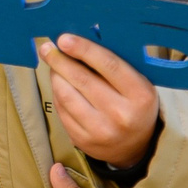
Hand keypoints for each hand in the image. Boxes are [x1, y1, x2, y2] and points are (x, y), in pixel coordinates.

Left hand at [37, 34, 160, 171]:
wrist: (135, 147)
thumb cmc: (135, 105)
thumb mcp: (138, 83)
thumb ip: (114, 64)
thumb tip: (80, 41)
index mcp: (140, 95)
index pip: (108, 65)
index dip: (83, 49)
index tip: (64, 39)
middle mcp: (121, 114)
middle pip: (82, 80)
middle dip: (60, 60)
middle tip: (47, 48)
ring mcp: (101, 130)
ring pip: (67, 96)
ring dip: (55, 76)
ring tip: (53, 65)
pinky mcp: (83, 141)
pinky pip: (62, 111)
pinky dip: (57, 95)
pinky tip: (58, 85)